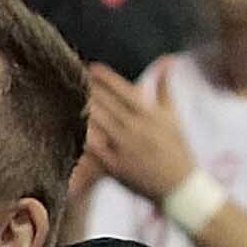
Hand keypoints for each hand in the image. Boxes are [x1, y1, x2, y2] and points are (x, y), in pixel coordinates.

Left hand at [77, 60, 198, 203]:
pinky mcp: (114, 166)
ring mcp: (125, 148)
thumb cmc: (177, 149)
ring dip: (82, 108)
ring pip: (97, 123)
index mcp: (151, 115)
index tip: (91, 67)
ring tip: (66, 97)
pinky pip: (92, 147)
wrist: (181, 187)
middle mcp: (137, 129)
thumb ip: (165, 88)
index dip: (106, 78)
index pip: (124, 90)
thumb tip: (167, 60)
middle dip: (89, 90)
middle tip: (71, 78)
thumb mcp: (173, 116)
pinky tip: (69, 124)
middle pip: (106, 104)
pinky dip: (81, 135)